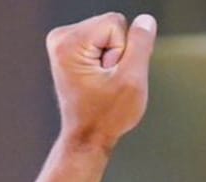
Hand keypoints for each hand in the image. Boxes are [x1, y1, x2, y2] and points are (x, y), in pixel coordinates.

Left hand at [46, 12, 154, 153]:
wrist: (87, 137)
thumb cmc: (106, 116)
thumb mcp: (131, 79)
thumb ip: (140, 44)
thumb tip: (145, 20)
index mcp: (69, 43)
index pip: (116, 22)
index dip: (122, 51)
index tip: (109, 76)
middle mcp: (60, 38)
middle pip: (112, 24)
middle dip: (117, 53)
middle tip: (106, 81)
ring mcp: (62, 42)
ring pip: (109, 32)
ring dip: (113, 58)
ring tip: (102, 82)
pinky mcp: (69, 48)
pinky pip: (102, 40)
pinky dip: (106, 59)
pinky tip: (98, 79)